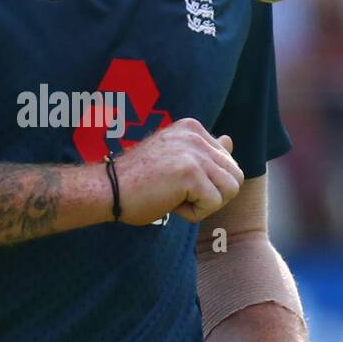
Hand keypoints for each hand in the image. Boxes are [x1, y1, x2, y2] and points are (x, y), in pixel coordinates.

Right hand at [116, 118, 243, 225]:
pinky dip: (193, 213)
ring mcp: (193, 151)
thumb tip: (230, 141)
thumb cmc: (137, 182)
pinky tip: (169, 204)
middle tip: (181, 195)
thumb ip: (204, 152)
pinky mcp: (189, 172)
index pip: (229, 162)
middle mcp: (195, 134)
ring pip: (230, 190)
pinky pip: (213, 204)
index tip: (177, 182)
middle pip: (235, 176)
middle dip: (213, 195)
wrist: (107, 190)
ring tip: (176, 198)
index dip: (208, 184)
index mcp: (192, 128)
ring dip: (205, 204)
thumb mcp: (175, 160)